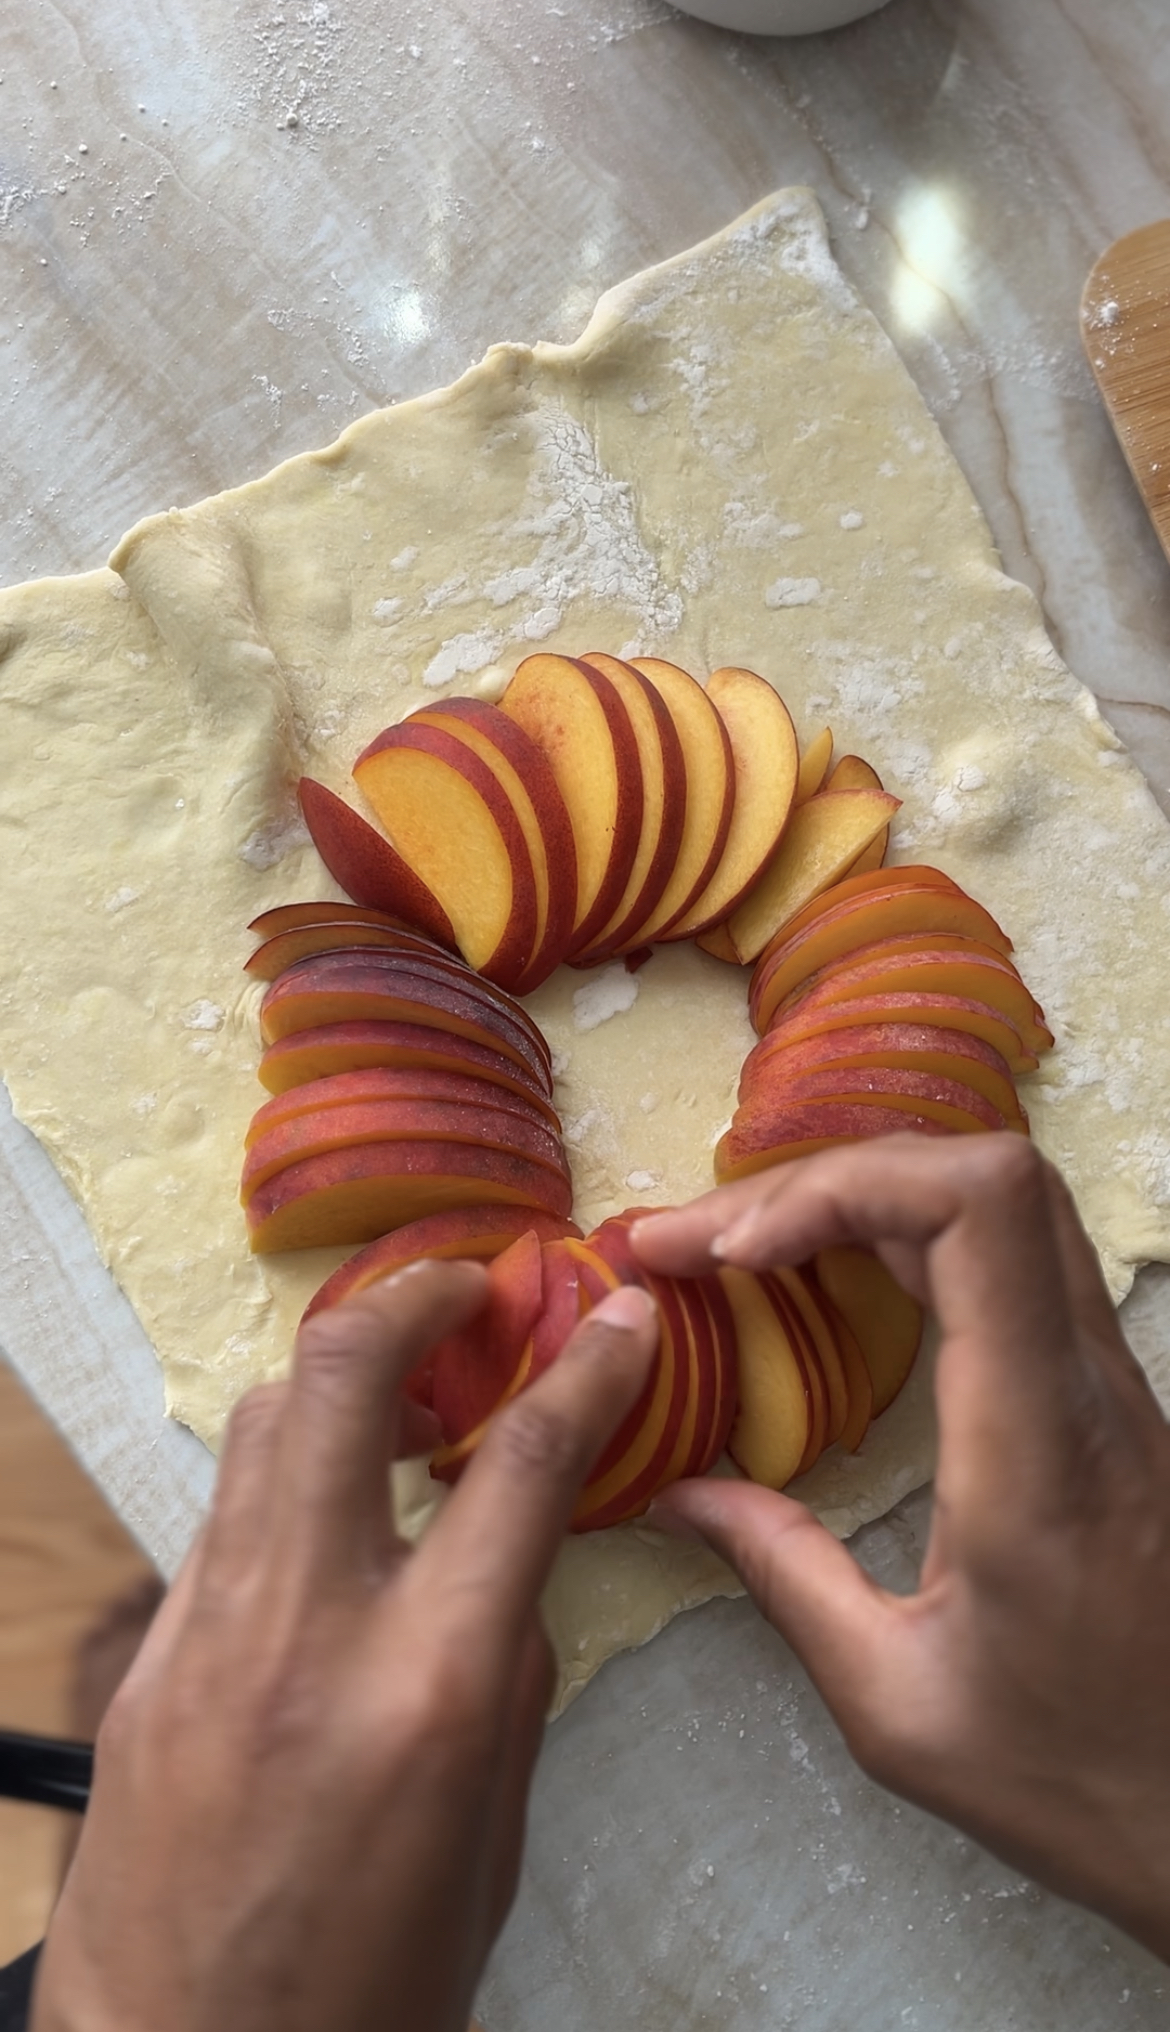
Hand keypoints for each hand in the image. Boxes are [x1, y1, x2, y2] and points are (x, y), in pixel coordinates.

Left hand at [32, 1261, 656, 2031]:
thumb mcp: (491, 1840)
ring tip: (401, 1393)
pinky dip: (284, 1474)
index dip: (589, 1367)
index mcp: (431, 1685)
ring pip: (263, 1422)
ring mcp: (209, 1629)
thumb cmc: (370, 1986)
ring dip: (341, 1377)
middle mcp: (311, 1624)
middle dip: (415, 1299)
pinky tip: (325, 1514)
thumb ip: (507, 1682)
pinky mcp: (147, 1656)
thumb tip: (511, 1569)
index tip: (619, 1316)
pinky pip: (222, 1513)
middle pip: (345, 1377)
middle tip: (470, 1289)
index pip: (526, 1464)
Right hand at [634, 1135, 1169, 1961]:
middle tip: (697, 1246)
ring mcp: (1110, 1380)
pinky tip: (826, 1283)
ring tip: (744, 1251)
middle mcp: (1087, 1382)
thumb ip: (783, 1577)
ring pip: (1000, 1201)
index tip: (734, 1254)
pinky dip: (903, 1235)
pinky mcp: (1106, 1395)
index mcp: (1038, 1445)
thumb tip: (675, 1492)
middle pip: (980, 1173)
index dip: (842, 1186)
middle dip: (821, 1180)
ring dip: (861, 1197)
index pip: (978, 1210)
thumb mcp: (897, 1706)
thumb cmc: (1071, 1774)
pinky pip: (1009, 1255)